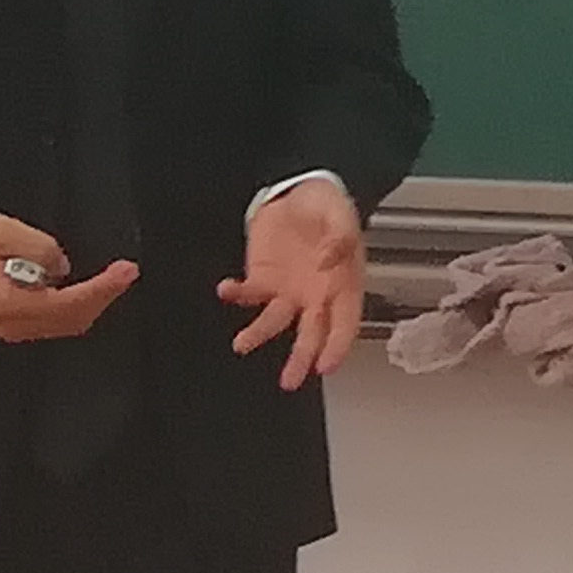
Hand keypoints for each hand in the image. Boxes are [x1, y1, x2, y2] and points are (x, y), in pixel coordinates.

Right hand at [0, 214, 138, 343]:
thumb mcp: (2, 230)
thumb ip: (38, 248)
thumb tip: (61, 266)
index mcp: (6, 303)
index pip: (66, 304)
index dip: (101, 289)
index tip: (125, 271)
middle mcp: (9, 323)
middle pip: (70, 321)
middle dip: (103, 297)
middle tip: (126, 273)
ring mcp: (9, 327)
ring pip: (64, 325)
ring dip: (92, 303)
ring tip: (114, 278)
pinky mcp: (12, 322)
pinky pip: (53, 321)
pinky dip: (76, 306)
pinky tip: (90, 288)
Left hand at [219, 176, 365, 391]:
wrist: (295, 191)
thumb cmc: (326, 205)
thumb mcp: (339, 213)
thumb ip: (339, 236)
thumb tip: (329, 260)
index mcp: (343, 283)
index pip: (345, 322)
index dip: (338, 345)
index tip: (327, 365)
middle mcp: (316, 295)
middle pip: (311, 335)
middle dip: (301, 359)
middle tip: (290, 381)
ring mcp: (288, 291)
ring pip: (275, 322)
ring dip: (259, 335)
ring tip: (242, 343)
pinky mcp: (263, 280)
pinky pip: (248, 294)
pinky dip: (235, 294)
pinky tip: (226, 289)